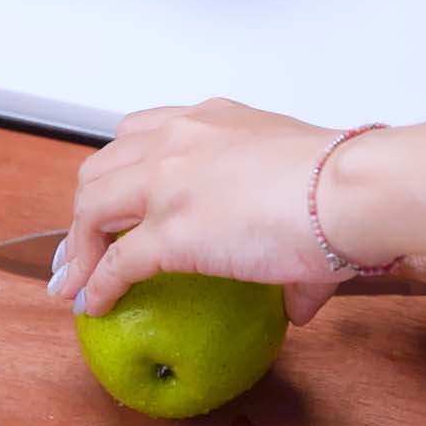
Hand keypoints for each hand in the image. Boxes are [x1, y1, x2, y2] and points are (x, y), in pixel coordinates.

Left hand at [51, 98, 425, 323]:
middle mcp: (179, 140)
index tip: (117, 198)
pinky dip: (95, 285)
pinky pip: (113, 262)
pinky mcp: (166, 231)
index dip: (122, 169)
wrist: (351, 191)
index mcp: (213, 121)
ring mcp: (167, 184)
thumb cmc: (346, 188)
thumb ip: (298, 260)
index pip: (145, 133)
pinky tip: (90, 304)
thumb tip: (300, 304)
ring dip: (78, 244)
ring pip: (91, 206)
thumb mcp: (311, 200)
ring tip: (74, 279)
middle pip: (102, 165)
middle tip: (85, 242)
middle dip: (86, 204)